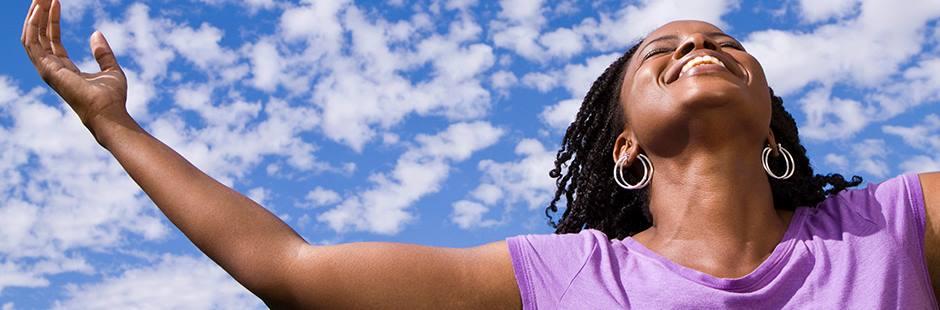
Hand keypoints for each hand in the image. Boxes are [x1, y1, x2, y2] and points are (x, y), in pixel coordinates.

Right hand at [21, 0, 128, 136]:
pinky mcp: (46, 69)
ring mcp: (46, 69)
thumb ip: (103, 53)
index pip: (52, 40)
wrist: (109, 112)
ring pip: (31, 36)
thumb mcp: (111, 69)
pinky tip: (41, 9)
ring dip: (34, 16)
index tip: (56, 1)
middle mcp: (52, 69)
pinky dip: (34, 24)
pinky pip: (32, 42)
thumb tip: (96, 33)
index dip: (52, 20)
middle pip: (39, 36)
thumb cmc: (112, 97)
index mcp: (64, 69)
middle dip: (39, 14)